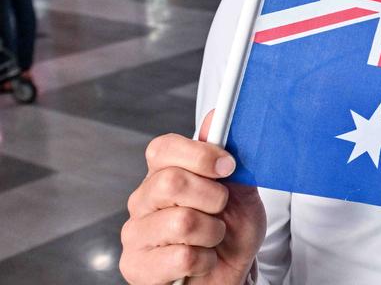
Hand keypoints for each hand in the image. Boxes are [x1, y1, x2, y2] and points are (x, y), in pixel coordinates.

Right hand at [120, 110, 265, 284]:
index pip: (162, 148)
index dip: (198, 153)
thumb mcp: (241, 193)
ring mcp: (135, 234)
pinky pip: (180, 257)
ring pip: (181, 221)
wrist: (230, 275)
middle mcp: (143, 201)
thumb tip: (218, 115)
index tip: (228, 166)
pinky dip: (204, 260)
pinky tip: (201, 262)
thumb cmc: (231, 233)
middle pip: (171, 181)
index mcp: (164, 175)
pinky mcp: (135, 267)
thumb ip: (230, 158)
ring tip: (213, 240)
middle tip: (221, 210)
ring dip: (213, 233)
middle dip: (213, 198)